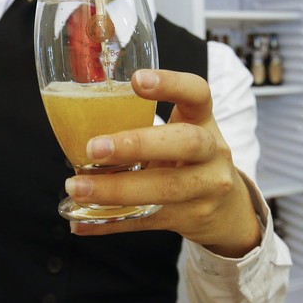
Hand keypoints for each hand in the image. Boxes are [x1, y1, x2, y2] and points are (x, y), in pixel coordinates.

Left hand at [65, 69, 262, 257]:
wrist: (228, 209)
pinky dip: (109, 222)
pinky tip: (80, 222)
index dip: (171, 84)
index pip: (198, 93)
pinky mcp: (190, 219)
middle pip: (187, 142)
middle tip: (94, 148)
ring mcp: (206, 189)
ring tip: (77, 187)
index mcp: (203, 121)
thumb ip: (142, 123)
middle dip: (138, 144)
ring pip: (165, 188)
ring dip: (116, 189)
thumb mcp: (180, 133)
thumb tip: (75, 122)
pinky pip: (147, 221)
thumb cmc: (189, 159)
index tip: (136, 79)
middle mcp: (212, 152)